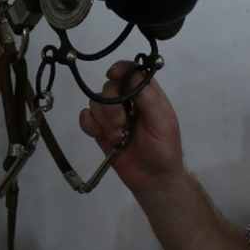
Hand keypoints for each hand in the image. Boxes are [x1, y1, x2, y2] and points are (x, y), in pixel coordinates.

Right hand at [78, 60, 184, 194]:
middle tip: (121, 121)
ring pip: (96, 101)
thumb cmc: (164, 150)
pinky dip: (88, 123)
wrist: (152, 180)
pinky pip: (86, 118)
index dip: (121, 69)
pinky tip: (99, 134)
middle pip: (110, 86)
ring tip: (117, 135)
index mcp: (147, 95)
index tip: (114, 75)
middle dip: (111, 102)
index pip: (132, 72)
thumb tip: (135, 76)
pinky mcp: (101, 131)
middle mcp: (129, 102)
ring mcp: (113, 117)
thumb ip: (148, 100)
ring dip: (103, 117)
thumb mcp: (162, 123)